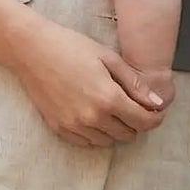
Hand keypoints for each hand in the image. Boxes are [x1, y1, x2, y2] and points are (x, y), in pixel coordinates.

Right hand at [10, 20, 167, 147]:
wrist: (32, 50)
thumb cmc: (71, 47)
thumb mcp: (108, 58)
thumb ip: (134, 83)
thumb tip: (157, 103)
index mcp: (108, 98)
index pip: (142, 121)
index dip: (154, 118)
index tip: (156, 111)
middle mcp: (92, 118)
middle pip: (127, 134)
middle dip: (136, 122)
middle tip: (134, 106)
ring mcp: (74, 126)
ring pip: (108, 141)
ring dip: (117, 129)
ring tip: (113, 109)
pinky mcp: (59, 128)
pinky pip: (87, 142)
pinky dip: (97, 133)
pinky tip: (95, 115)